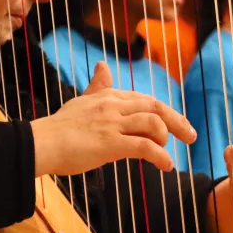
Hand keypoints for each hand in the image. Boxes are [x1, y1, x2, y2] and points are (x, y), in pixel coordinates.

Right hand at [31, 62, 196, 176]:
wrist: (40, 143)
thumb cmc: (59, 128)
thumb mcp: (81, 101)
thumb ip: (97, 86)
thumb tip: (102, 65)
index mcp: (108, 95)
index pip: (145, 99)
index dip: (165, 111)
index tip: (178, 123)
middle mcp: (113, 105)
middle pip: (156, 107)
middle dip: (177, 121)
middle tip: (192, 136)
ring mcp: (112, 124)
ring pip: (153, 124)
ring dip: (167, 138)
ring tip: (168, 153)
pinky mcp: (110, 143)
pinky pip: (145, 147)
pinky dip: (160, 157)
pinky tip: (165, 166)